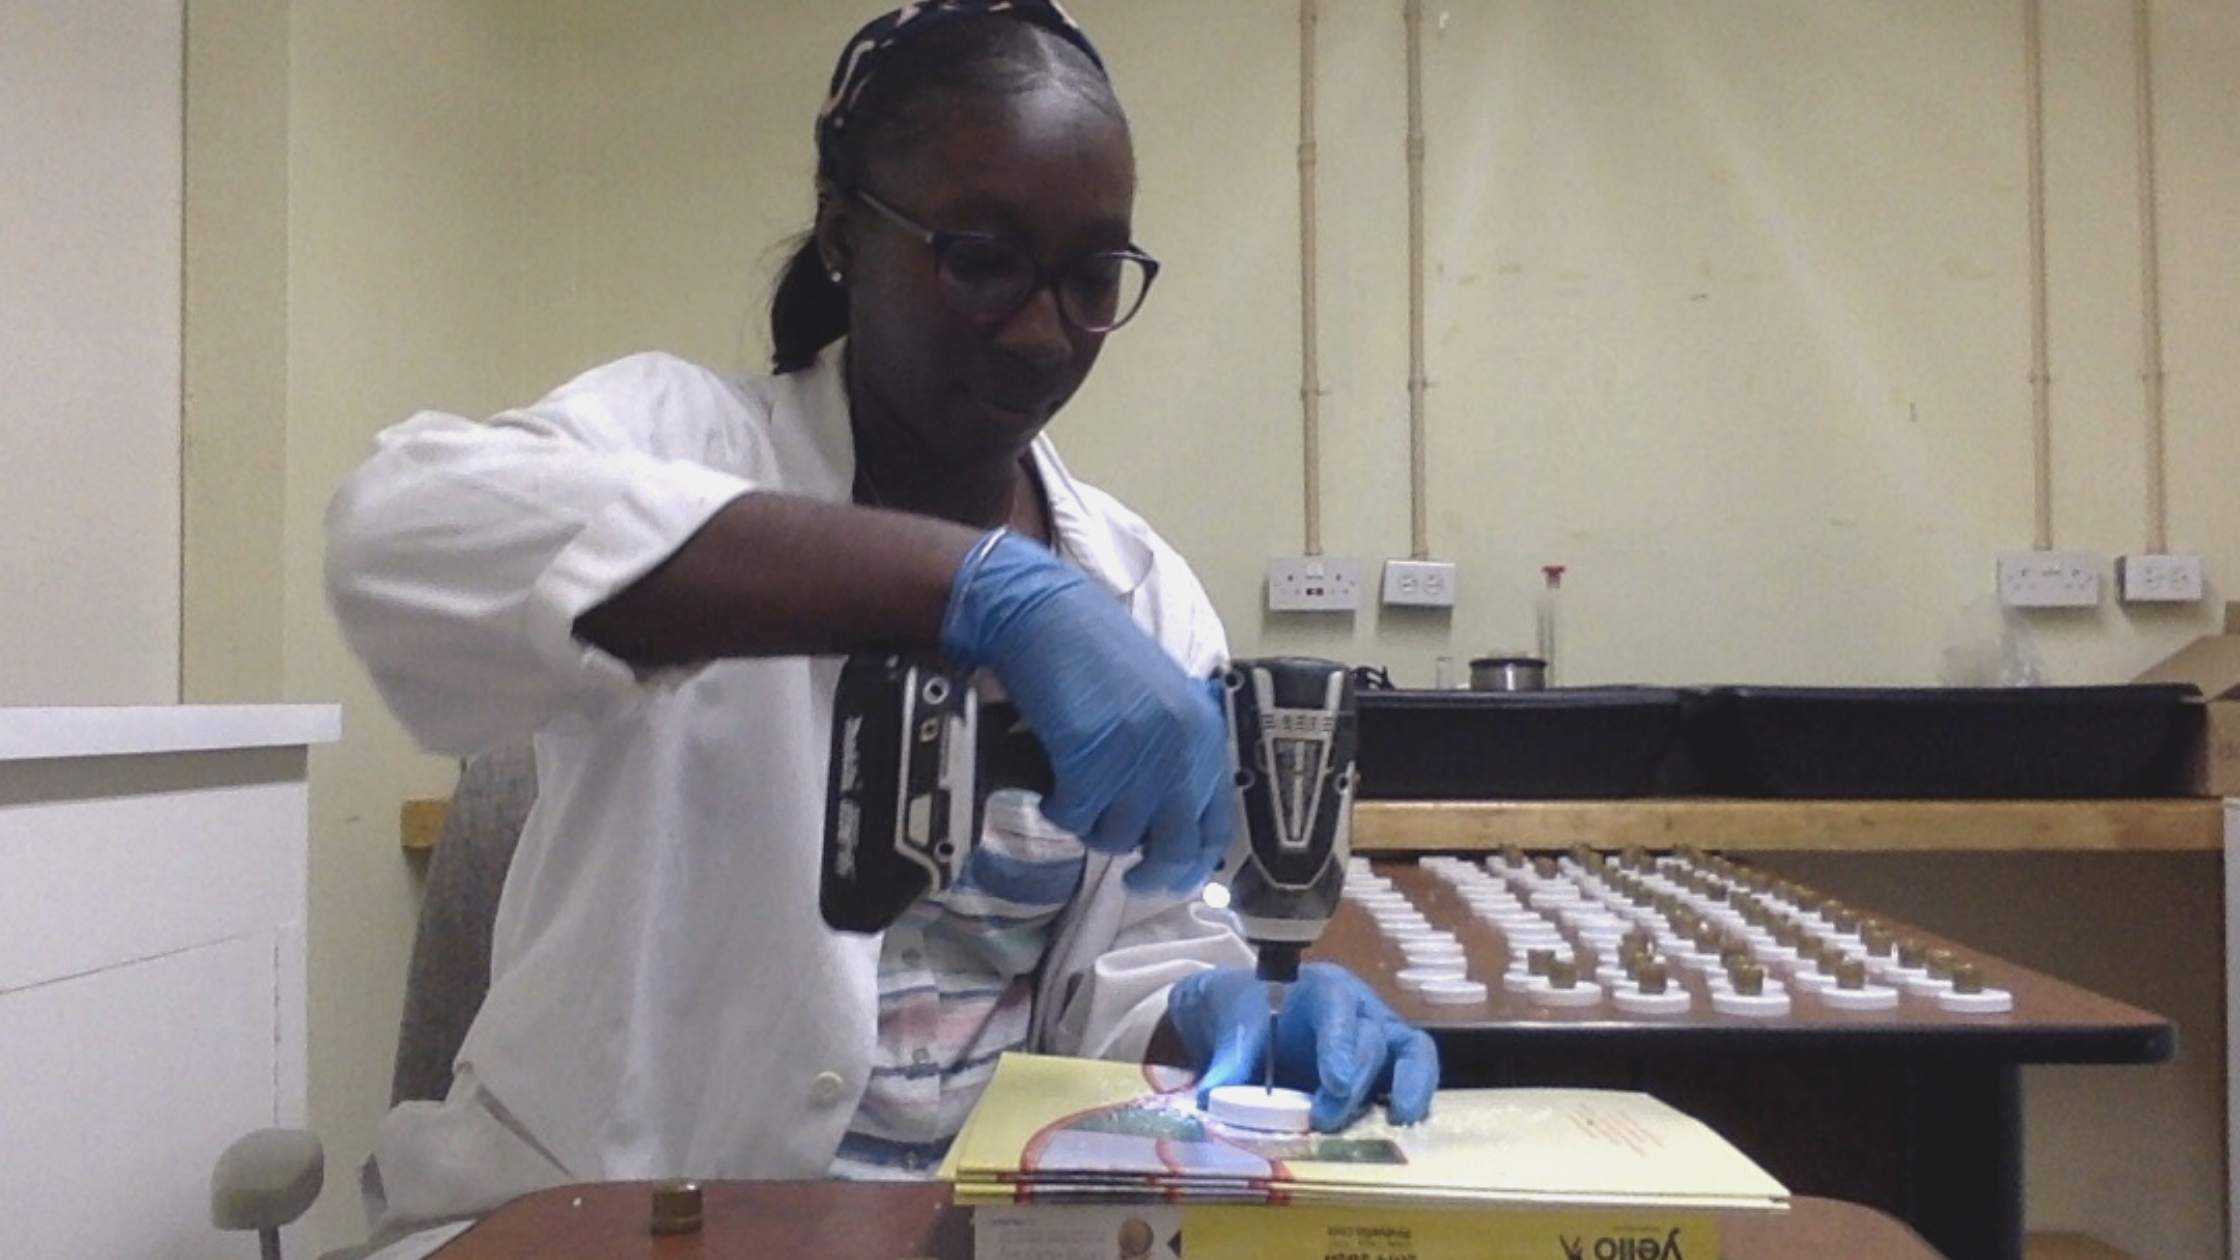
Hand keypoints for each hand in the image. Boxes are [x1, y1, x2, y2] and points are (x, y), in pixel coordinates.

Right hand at [941, 531, 1233, 893]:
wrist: (1050, 618)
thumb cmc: (1098, 658)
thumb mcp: (1161, 705)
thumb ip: (1174, 758)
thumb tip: (1165, 828)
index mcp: (1203, 737)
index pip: (1215, 827)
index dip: (1191, 864)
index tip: (1167, 875)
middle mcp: (1179, 750)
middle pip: (1173, 849)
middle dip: (1147, 872)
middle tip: (1125, 874)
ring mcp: (1136, 756)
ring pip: (1116, 838)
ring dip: (1091, 825)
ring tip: (1076, 791)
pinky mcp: (1090, 758)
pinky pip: (1073, 818)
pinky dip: (1057, 808)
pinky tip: (1052, 783)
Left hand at [1167, 963, 1438, 1130]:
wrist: (1254, 1022)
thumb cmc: (1250, 1016)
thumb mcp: (1233, 1029)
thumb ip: (1227, 1061)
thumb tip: (1211, 1099)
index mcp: (1319, 989)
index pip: (1336, 1009)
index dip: (1340, 1046)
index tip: (1334, 1083)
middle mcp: (1358, 1009)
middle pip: (1370, 1039)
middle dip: (1353, 1083)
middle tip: (1325, 1120)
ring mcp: (1379, 1036)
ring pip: (1409, 1052)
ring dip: (1408, 1087)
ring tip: (1399, 1121)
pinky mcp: (1389, 1067)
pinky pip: (1415, 1075)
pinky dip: (1415, 1097)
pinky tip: (1401, 1126)